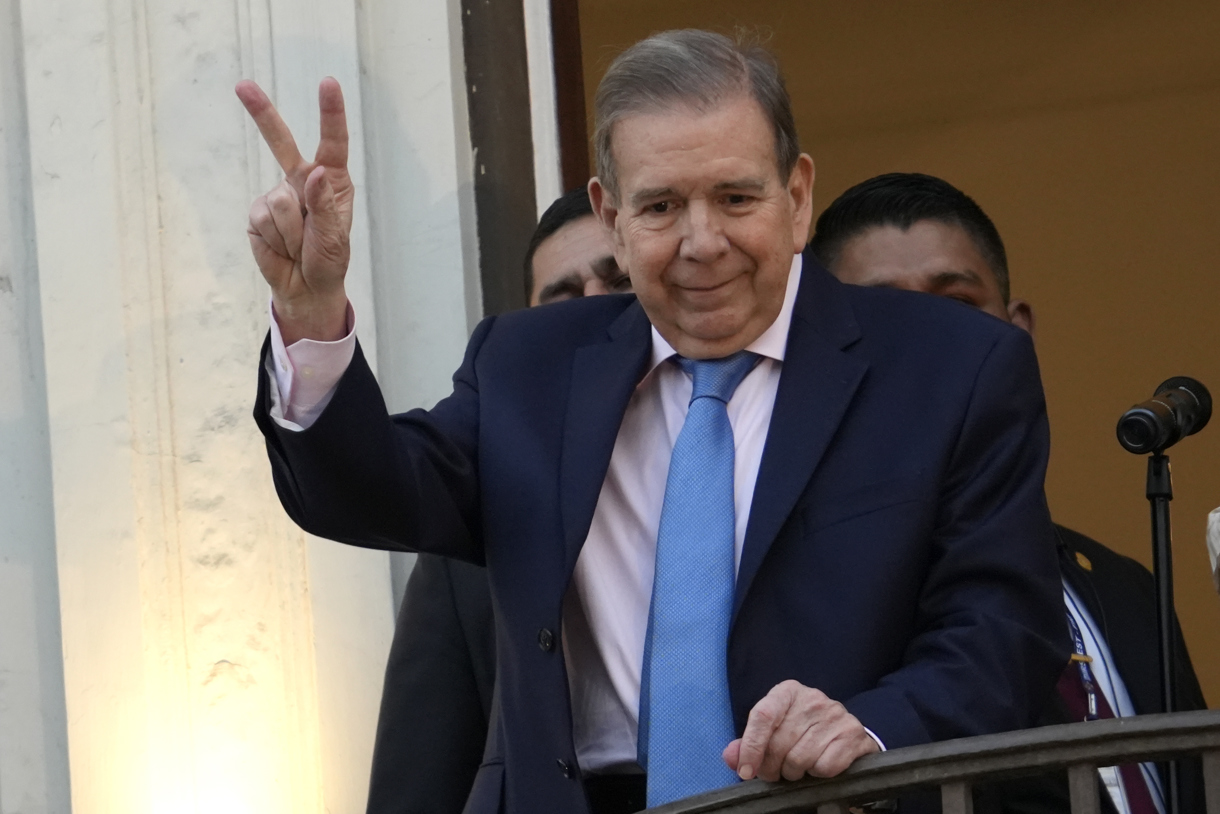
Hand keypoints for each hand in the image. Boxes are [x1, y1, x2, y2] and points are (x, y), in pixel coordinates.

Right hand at [236, 77, 353, 343]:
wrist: (305, 288)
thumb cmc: (328, 260)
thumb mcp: (334, 238)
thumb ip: (324, 206)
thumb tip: (314, 172)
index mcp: (330, 181)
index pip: (332, 143)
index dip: (330, 113)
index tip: (328, 82)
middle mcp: (302, 181)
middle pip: (281, 142)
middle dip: (261, 114)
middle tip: (242, 85)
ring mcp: (276, 195)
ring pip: (278, 201)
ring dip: (292, 233)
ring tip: (299, 247)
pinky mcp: (256, 213)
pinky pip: (262, 219)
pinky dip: (275, 240)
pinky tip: (282, 249)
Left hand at [722, 680, 878, 781]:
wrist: (846, 730)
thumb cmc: (803, 730)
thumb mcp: (775, 729)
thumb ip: (749, 743)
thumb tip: (732, 757)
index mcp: (787, 692)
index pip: (763, 716)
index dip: (751, 747)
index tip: (746, 771)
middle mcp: (812, 698)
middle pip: (779, 743)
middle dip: (771, 768)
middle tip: (774, 773)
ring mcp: (835, 715)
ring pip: (800, 759)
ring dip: (794, 773)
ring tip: (797, 768)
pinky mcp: (852, 734)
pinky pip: (825, 767)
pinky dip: (818, 774)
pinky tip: (818, 765)